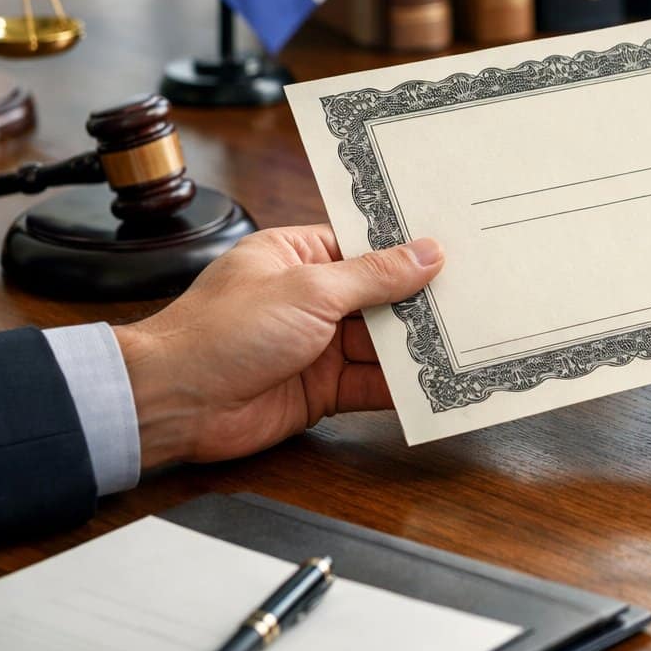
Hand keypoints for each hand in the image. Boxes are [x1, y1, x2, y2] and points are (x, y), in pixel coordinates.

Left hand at [113, 225, 442, 469]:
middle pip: (379, 297)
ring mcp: (315, 345)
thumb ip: (374, 276)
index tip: (453, 249)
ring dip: (415, 346)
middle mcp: (308, 298)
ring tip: (466, 339)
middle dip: (420, 302)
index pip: (364, 247)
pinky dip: (400, 386)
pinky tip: (433, 383)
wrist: (176, 403)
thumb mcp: (309, 290)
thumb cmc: (221, 332)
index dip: (407, 251)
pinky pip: (371, 384)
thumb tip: (426, 253)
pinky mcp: (320, 390)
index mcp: (296, 255)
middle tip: (474, 297)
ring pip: (380, 343)